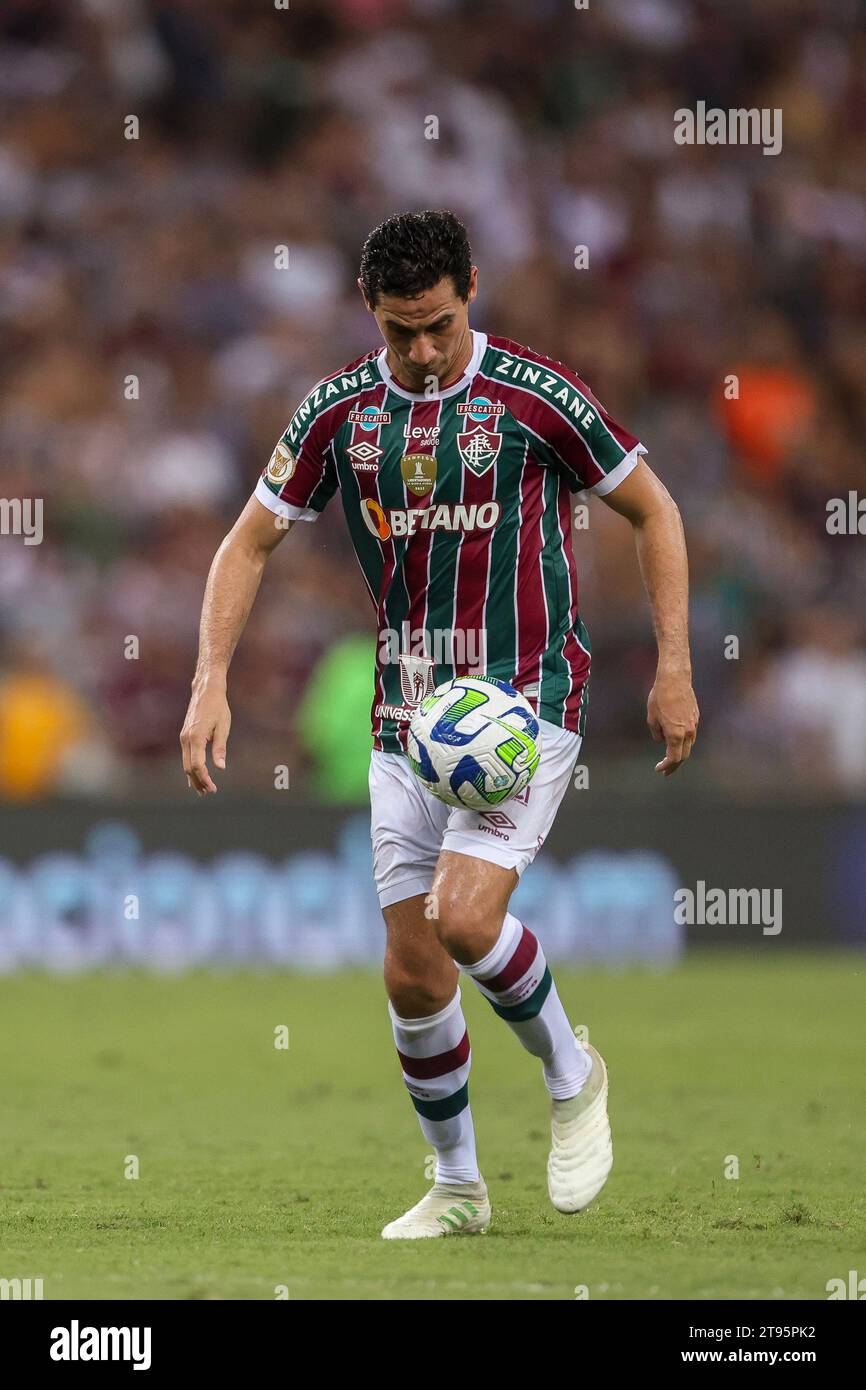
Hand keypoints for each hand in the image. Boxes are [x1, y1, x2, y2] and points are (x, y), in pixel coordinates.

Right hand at [180, 676, 230, 795]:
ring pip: (186, 763)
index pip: (197, 765)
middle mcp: (186, 739)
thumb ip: (220, 748)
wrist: (206, 690)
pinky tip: (195, 776)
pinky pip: (186, 756)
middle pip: (189, 767)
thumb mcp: (224, 727)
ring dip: (193, 777)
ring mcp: (183, 737)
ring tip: (203, 789)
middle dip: (198, 781)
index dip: (204, 779)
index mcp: (195, 737)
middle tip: (210, 792)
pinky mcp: (184, 736)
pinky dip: (190, 768)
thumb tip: (221, 767)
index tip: (213, 788)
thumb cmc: (218, 707)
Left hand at [647, 668, 698, 776]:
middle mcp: (688, 732)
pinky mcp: (696, 716)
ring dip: (681, 753)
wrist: (675, 679)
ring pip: (689, 745)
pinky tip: (677, 740)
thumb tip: (661, 741)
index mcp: (676, 734)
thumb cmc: (660, 697)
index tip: (659, 769)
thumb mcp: (651, 718)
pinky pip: (691, 733)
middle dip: (674, 765)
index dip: (666, 766)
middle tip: (666, 772)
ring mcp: (694, 724)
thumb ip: (657, 733)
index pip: (673, 758)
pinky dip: (684, 741)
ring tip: (671, 758)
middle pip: (684, 755)